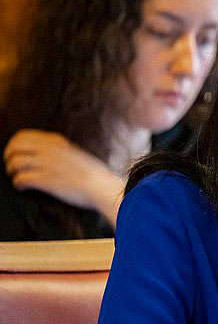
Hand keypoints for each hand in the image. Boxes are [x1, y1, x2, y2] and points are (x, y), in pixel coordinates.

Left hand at [3, 129, 123, 223]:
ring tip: (15, 177)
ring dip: (11, 171)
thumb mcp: (75, 153)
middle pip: (14, 147)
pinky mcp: (45, 180)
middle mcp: (48, 151)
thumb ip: (59, 150)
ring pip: (15, 163)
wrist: (102, 187)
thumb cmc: (94, 174)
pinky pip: (21, 179)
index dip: (13, 144)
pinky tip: (22, 188)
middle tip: (10, 165)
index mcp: (56, 142)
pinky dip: (18, 184)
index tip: (14, 152)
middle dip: (8, 156)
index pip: (23, 135)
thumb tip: (46, 153)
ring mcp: (46, 165)